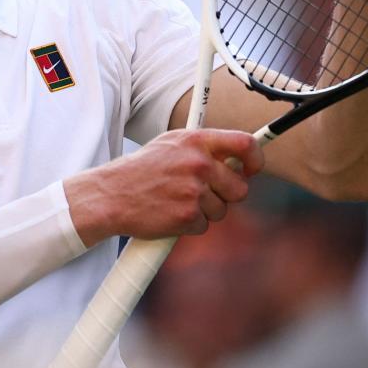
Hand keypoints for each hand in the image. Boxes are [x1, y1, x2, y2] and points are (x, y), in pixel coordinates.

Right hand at [63, 129, 263, 246]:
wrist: (111, 195)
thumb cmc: (142, 170)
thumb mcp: (171, 145)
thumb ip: (204, 148)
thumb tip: (237, 159)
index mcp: (196, 141)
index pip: (245, 144)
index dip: (256, 159)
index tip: (252, 169)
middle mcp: (198, 164)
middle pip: (240, 188)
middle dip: (226, 195)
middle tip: (203, 193)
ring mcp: (193, 191)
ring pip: (222, 210)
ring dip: (205, 211)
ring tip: (178, 201)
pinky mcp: (187, 216)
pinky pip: (204, 226)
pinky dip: (190, 224)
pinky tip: (171, 213)